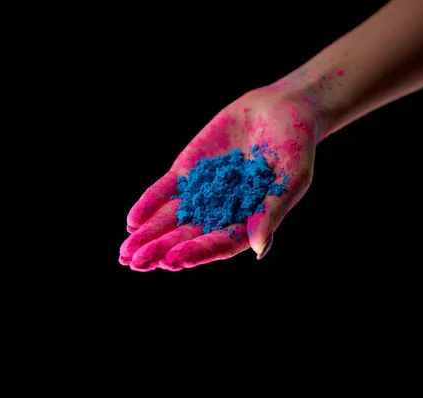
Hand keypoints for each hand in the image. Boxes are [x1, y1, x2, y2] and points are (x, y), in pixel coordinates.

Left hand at [119, 86, 325, 270]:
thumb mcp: (290, 178)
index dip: (198, 252)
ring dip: (149, 235)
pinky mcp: (187, 172)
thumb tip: (257, 249)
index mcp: (247, 222)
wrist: (280, 109)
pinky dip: (149, 204)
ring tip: (127, 253)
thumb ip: (271, 211)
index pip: (220, 243)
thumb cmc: (295, 147)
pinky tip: (132, 221)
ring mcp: (201, 193)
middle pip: (188, 236)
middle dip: (163, 250)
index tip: (176, 261)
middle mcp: (220, 213)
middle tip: (138, 263)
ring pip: (171, 218)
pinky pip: (164, 191)